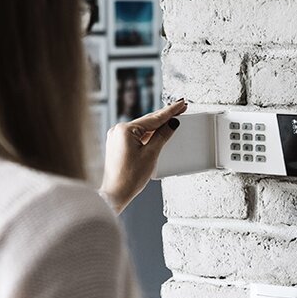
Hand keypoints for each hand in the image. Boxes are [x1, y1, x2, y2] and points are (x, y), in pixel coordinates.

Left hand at [99, 99, 186, 213]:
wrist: (115, 193)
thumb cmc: (129, 177)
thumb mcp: (151, 154)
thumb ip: (162, 136)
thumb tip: (172, 123)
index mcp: (125, 129)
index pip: (153, 118)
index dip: (170, 111)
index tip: (181, 104)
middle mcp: (118, 130)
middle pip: (147, 121)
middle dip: (165, 116)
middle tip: (180, 108)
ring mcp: (116, 137)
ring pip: (142, 128)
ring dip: (157, 125)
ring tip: (173, 119)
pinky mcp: (117, 144)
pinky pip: (136, 135)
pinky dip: (148, 134)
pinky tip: (158, 132)